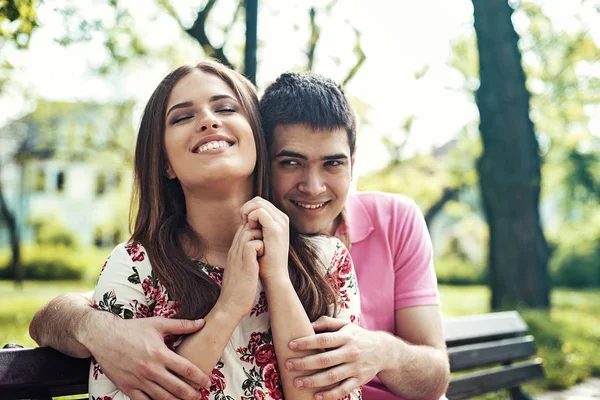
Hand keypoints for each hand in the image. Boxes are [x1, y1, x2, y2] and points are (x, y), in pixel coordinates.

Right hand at [84, 315, 209, 399]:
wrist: (103, 337)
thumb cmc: (132, 329)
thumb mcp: (158, 324)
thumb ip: (181, 325)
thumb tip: (202, 322)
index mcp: (160, 354)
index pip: (186, 369)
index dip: (200, 378)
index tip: (208, 382)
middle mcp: (151, 369)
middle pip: (177, 388)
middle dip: (192, 394)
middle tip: (200, 396)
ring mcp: (139, 380)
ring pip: (163, 398)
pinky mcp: (127, 387)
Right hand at [218, 222, 262, 316]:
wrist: (231, 306)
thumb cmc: (239, 291)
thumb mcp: (240, 270)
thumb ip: (245, 259)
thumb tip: (256, 253)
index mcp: (233, 251)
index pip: (243, 229)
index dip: (254, 230)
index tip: (262, 241)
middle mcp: (234, 250)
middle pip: (246, 226)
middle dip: (259, 230)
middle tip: (266, 245)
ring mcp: (238, 255)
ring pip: (250, 231)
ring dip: (261, 237)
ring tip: (263, 252)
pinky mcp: (245, 262)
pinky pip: (254, 243)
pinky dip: (261, 246)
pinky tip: (262, 257)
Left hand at [240, 196, 289, 281]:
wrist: (274, 277)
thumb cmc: (265, 261)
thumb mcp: (261, 238)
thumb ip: (257, 225)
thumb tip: (246, 215)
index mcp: (279, 219)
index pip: (260, 202)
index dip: (248, 209)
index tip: (245, 224)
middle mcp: (282, 218)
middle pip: (258, 200)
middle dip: (246, 209)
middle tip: (244, 224)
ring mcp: (280, 223)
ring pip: (258, 203)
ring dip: (247, 213)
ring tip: (247, 227)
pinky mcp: (275, 229)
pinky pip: (259, 212)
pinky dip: (250, 218)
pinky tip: (249, 229)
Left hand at [285, 316, 383, 399]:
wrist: (383, 351)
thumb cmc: (357, 336)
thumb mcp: (345, 325)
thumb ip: (327, 322)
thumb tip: (308, 325)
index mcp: (346, 337)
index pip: (323, 339)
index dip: (306, 342)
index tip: (291, 345)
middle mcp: (351, 352)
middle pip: (325, 359)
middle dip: (305, 363)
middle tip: (288, 365)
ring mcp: (355, 368)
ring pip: (332, 376)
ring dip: (313, 381)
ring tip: (297, 382)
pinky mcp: (359, 380)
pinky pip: (343, 389)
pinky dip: (330, 395)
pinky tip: (316, 397)